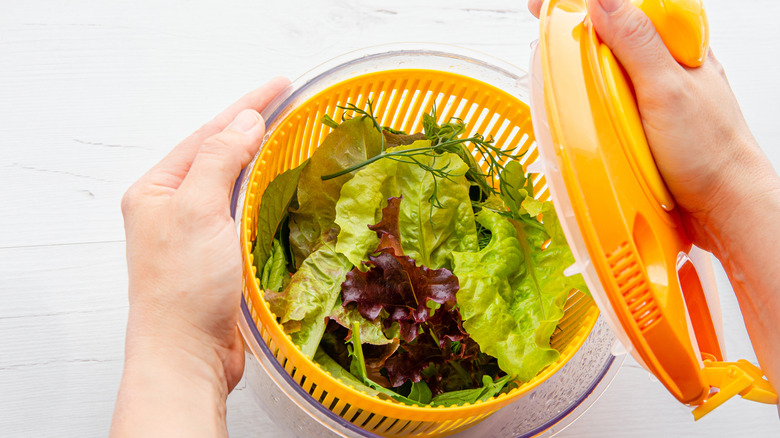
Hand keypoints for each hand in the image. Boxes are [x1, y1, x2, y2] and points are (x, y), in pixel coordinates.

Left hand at [112, 77, 288, 436]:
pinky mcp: (217, 254)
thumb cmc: (184, 286)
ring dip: (259, 159)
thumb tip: (244, 121)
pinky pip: (243, 211)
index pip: (207, 134)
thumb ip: (219, 160)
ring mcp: (195, 231)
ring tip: (288, 134)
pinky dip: (264, 194)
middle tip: (288, 103)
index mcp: (157, 190)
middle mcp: (173, 206)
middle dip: (252, 127)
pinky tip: (282, 185)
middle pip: (218, 154)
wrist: (187, 353)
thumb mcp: (198, 212)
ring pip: (232, 182)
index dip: (245, 106)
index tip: (280, 85)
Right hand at [529, 0, 775, 248]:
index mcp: (674, 43)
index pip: (624, 6)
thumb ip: (636, 42)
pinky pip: (604, 98)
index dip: (582, 5)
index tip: (544, 7)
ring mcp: (648, 90)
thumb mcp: (665, 90)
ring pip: (603, 66)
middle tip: (549, 45)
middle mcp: (661, 62)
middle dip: (576, 37)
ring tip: (567, 88)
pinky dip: (588, 102)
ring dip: (581, 73)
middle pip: (608, 34)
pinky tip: (584, 114)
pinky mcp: (638, 117)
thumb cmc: (708, 150)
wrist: (719, 204)